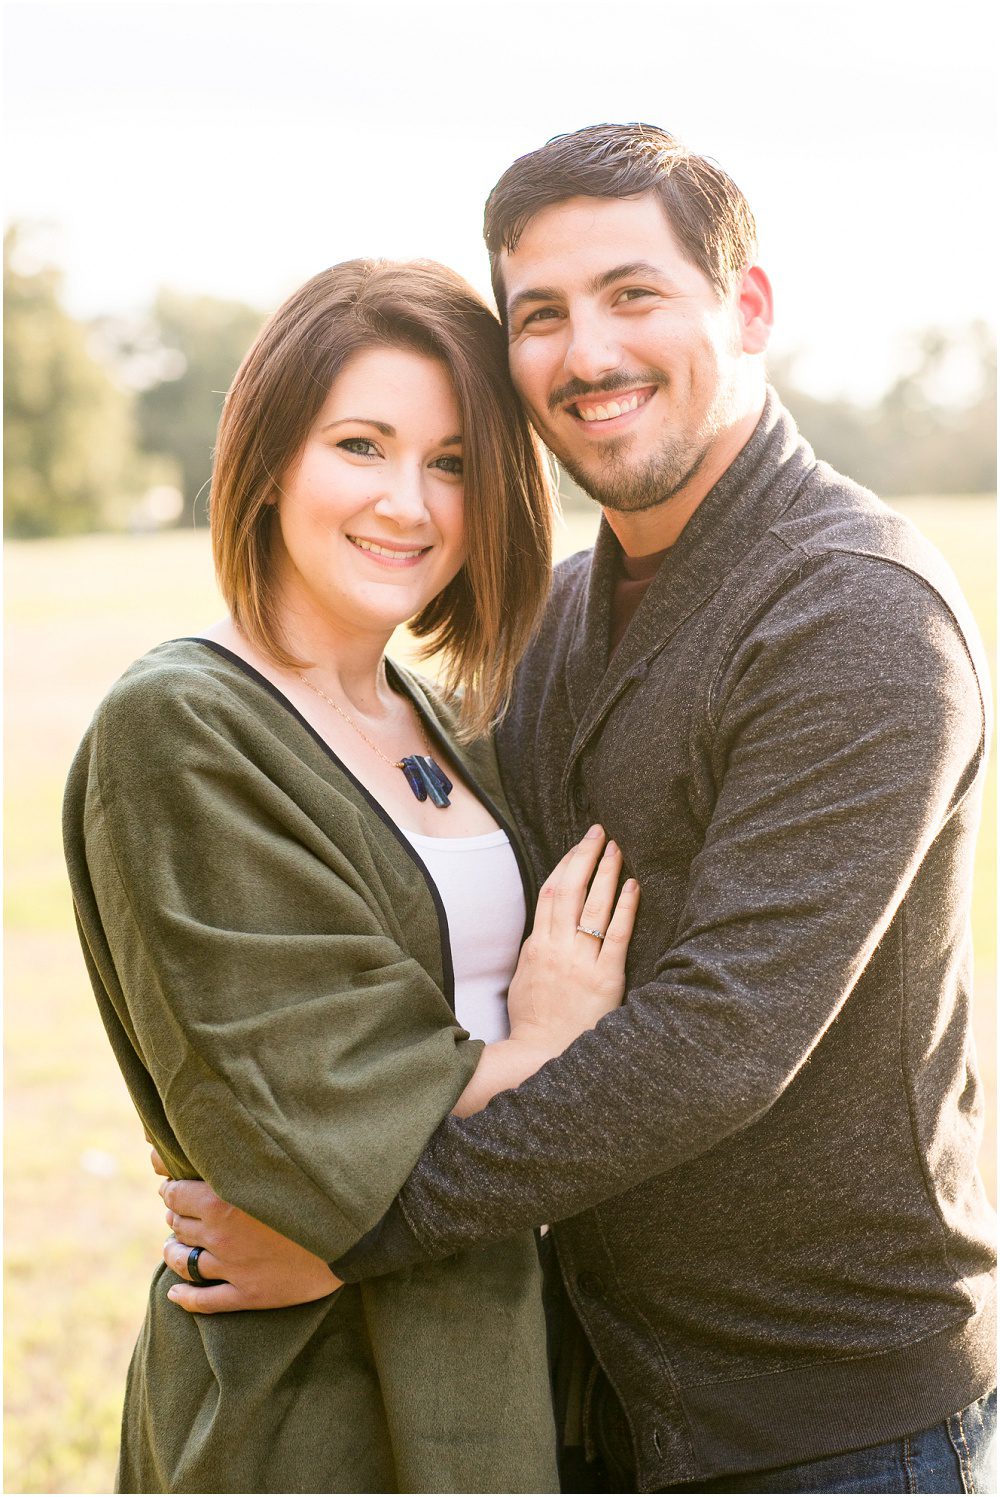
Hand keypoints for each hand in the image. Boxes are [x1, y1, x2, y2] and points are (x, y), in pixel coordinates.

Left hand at [156, 1167, 341, 1313]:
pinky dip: (184, 1297)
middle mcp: (221, 1235)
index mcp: (222, 1200)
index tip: (173, 1184)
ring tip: (173, 1246)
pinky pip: (204, 1301)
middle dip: (175, 1216)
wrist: (354, 1233)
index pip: (175, 1193)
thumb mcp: (276, 1162)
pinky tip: (175, 1294)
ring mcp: (233, 1268)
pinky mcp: (248, 1294)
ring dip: (174, 1252)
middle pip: (178, 1225)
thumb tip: (219, 1126)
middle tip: (179, 1211)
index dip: (171, 1188)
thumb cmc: (318, 1188)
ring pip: (184, 1261)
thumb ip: (242, 1149)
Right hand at [506, 826, 638, 1056]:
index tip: (578, 846)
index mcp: (536, 946)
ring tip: (617, 848)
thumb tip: (547, 927)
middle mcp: (557, 948)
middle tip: (599, 832)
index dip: (565, 864)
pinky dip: (625, 907)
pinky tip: (633, 886)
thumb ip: (536, 950)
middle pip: (570, 889)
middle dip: (585, 856)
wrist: (542, 1056)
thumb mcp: (523, 980)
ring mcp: (580, 962)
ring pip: (593, 906)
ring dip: (606, 872)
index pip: (551, 892)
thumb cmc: (534, 1022)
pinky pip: (616, 935)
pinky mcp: (605, 978)